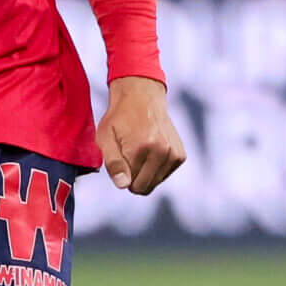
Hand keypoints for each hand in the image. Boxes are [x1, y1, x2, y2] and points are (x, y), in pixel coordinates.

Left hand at [97, 76, 183, 194]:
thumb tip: (124, 185)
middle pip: (145, 187)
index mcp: (142, 147)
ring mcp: (174, 154)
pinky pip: (164, 175)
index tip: (120, 156)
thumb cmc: (119, 118)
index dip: (122, 174)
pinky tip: (150, 151)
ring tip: (140, 151)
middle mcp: (163, 151)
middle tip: (128, 155)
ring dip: (145, 172)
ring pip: (155, 183)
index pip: (131, 184)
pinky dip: (155, 168)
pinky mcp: (180, 155)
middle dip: (134, 177)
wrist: (142, 97)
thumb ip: (113, 163)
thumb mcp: (105, 137)